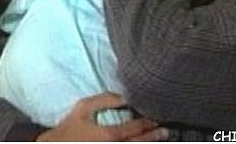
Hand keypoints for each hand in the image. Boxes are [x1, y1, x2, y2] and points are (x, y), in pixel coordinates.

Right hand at [36, 93, 168, 141]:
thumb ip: (105, 100)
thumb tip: (124, 97)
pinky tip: (141, 143)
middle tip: (165, 131)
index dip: (148, 123)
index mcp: (109, 135)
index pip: (135, 129)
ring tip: (159, 139)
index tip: (156, 118)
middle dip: (153, 137)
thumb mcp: (84, 108)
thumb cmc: (70, 127)